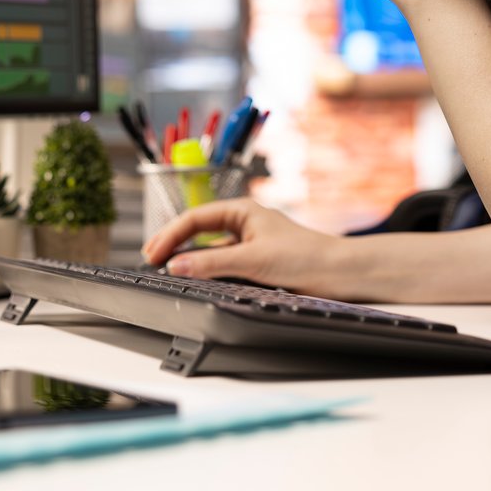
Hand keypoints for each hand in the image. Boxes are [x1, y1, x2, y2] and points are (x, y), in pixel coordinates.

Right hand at [142, 199, 344, 295]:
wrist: (339, 274)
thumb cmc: (305, 256)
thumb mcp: (251, 259)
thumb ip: (211, 263)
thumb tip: (177, 266)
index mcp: (242, 210)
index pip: (194, 218)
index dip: (170, 235)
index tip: (153, 254)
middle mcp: (244, 223)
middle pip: (198, 231)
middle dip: (174, 244)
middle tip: (151, 260)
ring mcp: (250, 242)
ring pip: (209, 248)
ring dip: (190, 258)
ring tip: (169, 270)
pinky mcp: (256, 261)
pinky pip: (223, 263)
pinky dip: (207, 270)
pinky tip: (198, 280)